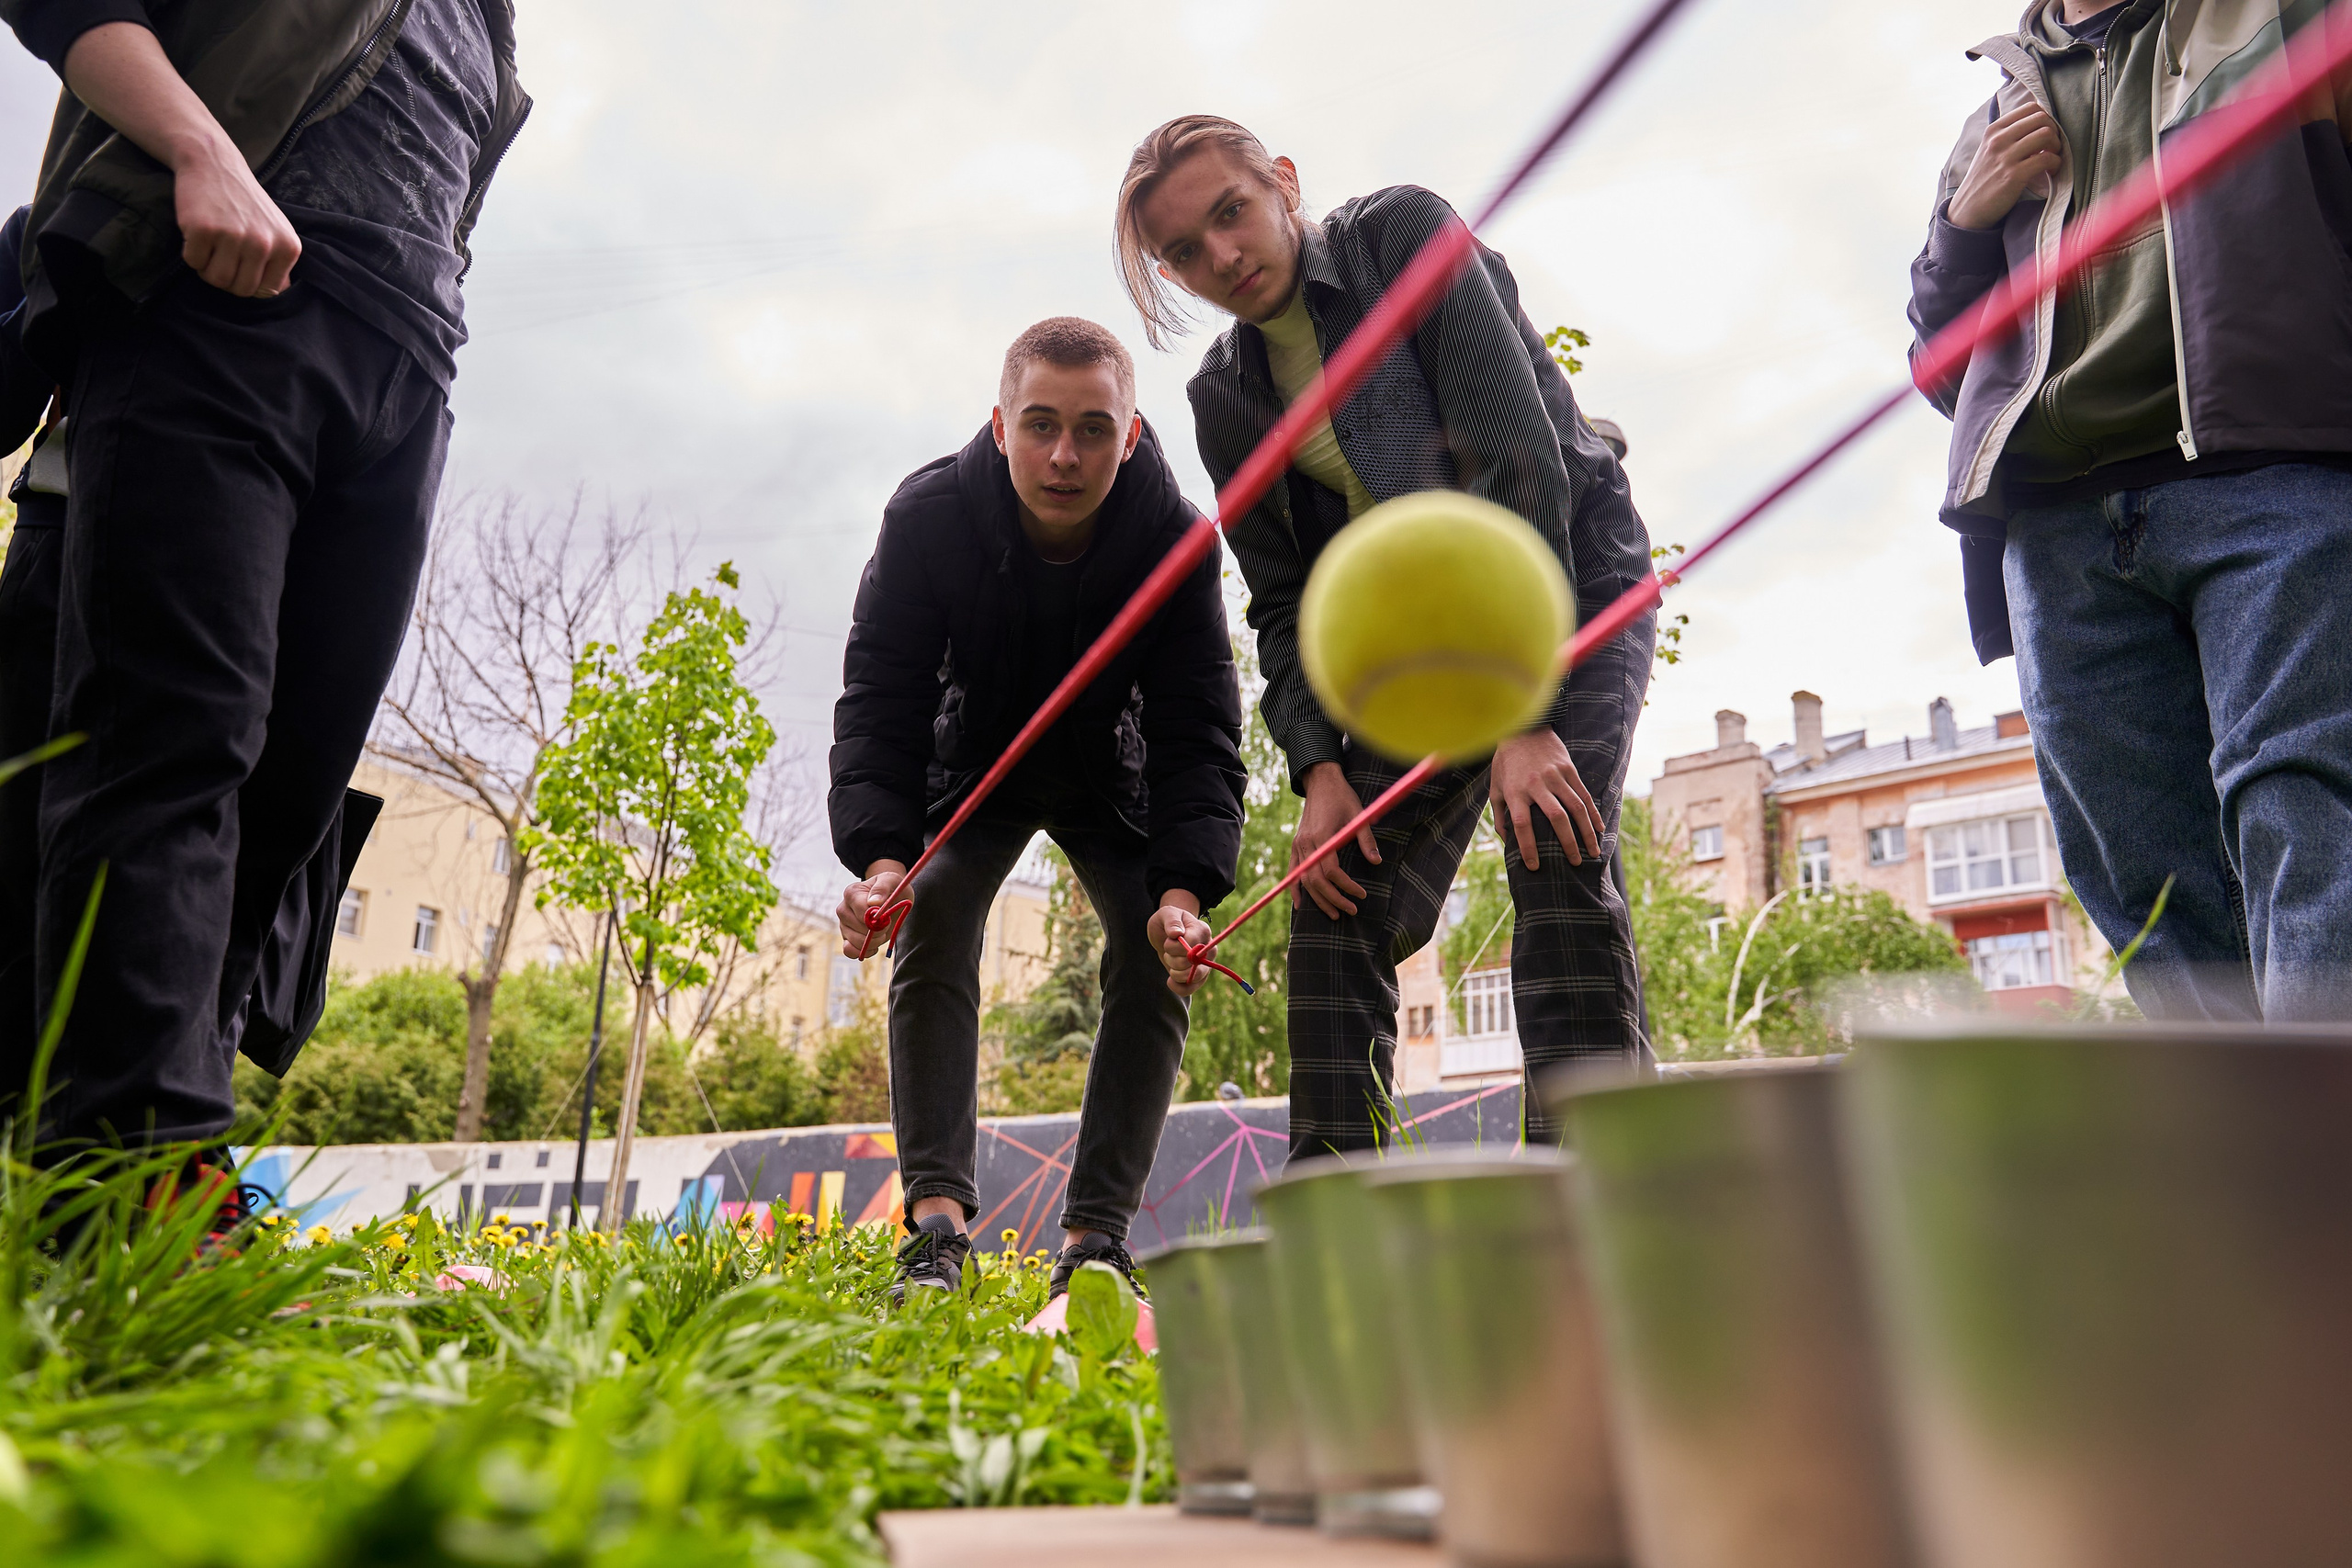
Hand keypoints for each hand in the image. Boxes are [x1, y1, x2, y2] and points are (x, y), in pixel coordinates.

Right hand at [173, 135, 301, 295]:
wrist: (214, 163)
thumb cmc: (245, 202)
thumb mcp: (276, 230)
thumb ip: (279, 262)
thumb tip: (275, 294)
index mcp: (287, 247)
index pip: (267, 292)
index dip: (249, 282)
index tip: (241, 264)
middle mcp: (264, 244)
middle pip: (240, 290)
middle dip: (227, 277)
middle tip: (221, 254)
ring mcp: (234, 237)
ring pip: (216, 280)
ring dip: (207, 267)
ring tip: (211, 245)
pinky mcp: (203, 230)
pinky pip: (192, 262)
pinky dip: (190, 252)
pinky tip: (198, 232)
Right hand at [838, 860, 906, 957]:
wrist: (892, 898)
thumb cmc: (891, 888)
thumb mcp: (892, 881)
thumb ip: (882, 888)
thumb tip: (873, 902)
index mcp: (852, 893)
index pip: (862, 912)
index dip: (877, 919)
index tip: (887, 917)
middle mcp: (843, 909)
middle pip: (858, 929)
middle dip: (877, 931)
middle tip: (886, 924)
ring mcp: (843, 925)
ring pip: (854, 942)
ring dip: (874, 942)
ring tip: (882, 933)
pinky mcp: (846, 938)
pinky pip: (849, 951)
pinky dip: (864, 952)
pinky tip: (875, 945)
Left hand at [1148, 893, 1210, 997]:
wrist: (1168, 935)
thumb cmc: (1168, 922)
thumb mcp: (1166, 914)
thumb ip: (1171, 921)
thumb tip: (1176, 934)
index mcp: (1203, 930)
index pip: (1191, 945)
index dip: (1174, 947)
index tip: (1168, 940)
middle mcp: (1209, 949)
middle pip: (1193, 963)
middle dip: (1173, 959)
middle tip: (1168, 951)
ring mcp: (1206, 964)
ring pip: (1194, 978)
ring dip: (1175, 973)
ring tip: (1170, 962)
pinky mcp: (1199, 977)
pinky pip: (1192, 989)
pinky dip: (1178, 988)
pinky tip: (1170, 981)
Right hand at [1293, 761, 1378, 919]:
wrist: (1321, 781)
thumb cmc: (1342, 797)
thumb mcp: (1358, 815)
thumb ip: (1366, 840)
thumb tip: (1377, 862)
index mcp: (1321, 836)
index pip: (1331, 871)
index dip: (1346, 886)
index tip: (1362, 894)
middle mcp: (1306, 843)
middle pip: (1316, 880)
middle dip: (1333, 899)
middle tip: (1351, 911)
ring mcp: (1298, 845)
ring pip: (1304, 880)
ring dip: (1318, 900)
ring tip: (1334, 915)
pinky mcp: (1296, 845)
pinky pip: (1293, 872)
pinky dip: (1296, 889)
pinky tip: (1301, 905)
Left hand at [1490, 729, 1601, 870]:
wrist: (1523, 729)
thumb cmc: (1506, 763)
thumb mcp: (1495, 788)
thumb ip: (1500, 815)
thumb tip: (1507, 842)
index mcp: (1515, 791)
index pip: (1522, 824)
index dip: (1528, 847)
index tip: (1534, 866)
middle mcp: (1536, 784)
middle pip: (1556, 818)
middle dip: (1567, 843)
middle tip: (1575, 863)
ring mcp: (1555, 775)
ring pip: (1576, 807)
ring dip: (1586, 832)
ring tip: (1593, 852)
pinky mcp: (1569, 769)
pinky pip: (1584, 794)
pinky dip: (1593, 813)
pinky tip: (1599, 829)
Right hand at [1948, 103, 2061, 231]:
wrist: (1969, 209)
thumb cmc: (1984, 179)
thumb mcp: (1989, 150)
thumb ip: (2009, 134)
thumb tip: (2039, 123)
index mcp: (1993, 130)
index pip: (2030, 108)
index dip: (2045, 119)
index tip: (2044, 134)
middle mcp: (1998, 140)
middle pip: (2041, 118)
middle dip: (2054, 131)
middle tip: (2051, 147)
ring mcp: (2005, 157)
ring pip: (2046, 135)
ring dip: (2056, 147)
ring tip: (2051, 159)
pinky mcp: (2014, 175)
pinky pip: (2046, 159)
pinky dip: (2055, 164)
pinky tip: (2051, 171)